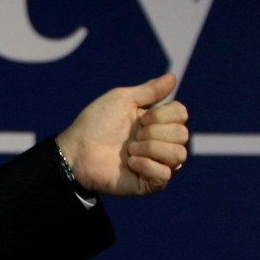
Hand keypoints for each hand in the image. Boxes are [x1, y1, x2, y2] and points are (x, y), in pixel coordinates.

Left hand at [55, 73, 188, 195]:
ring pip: (179, 155)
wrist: (76, 149)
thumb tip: (173, 77)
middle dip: (154, 132)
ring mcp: (156, 163)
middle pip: (182, 134)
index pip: (181, 114)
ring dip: (151, 148)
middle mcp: (160, 142)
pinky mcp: (149, 183)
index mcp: (156, 122)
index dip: (162, 115)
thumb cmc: (95, 123)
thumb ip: (149, 90)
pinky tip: (130, 163)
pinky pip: (165, 174)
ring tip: (130, 150)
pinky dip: (146, 165)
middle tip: (133, 136)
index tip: (139, 118)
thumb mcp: (121, 100)